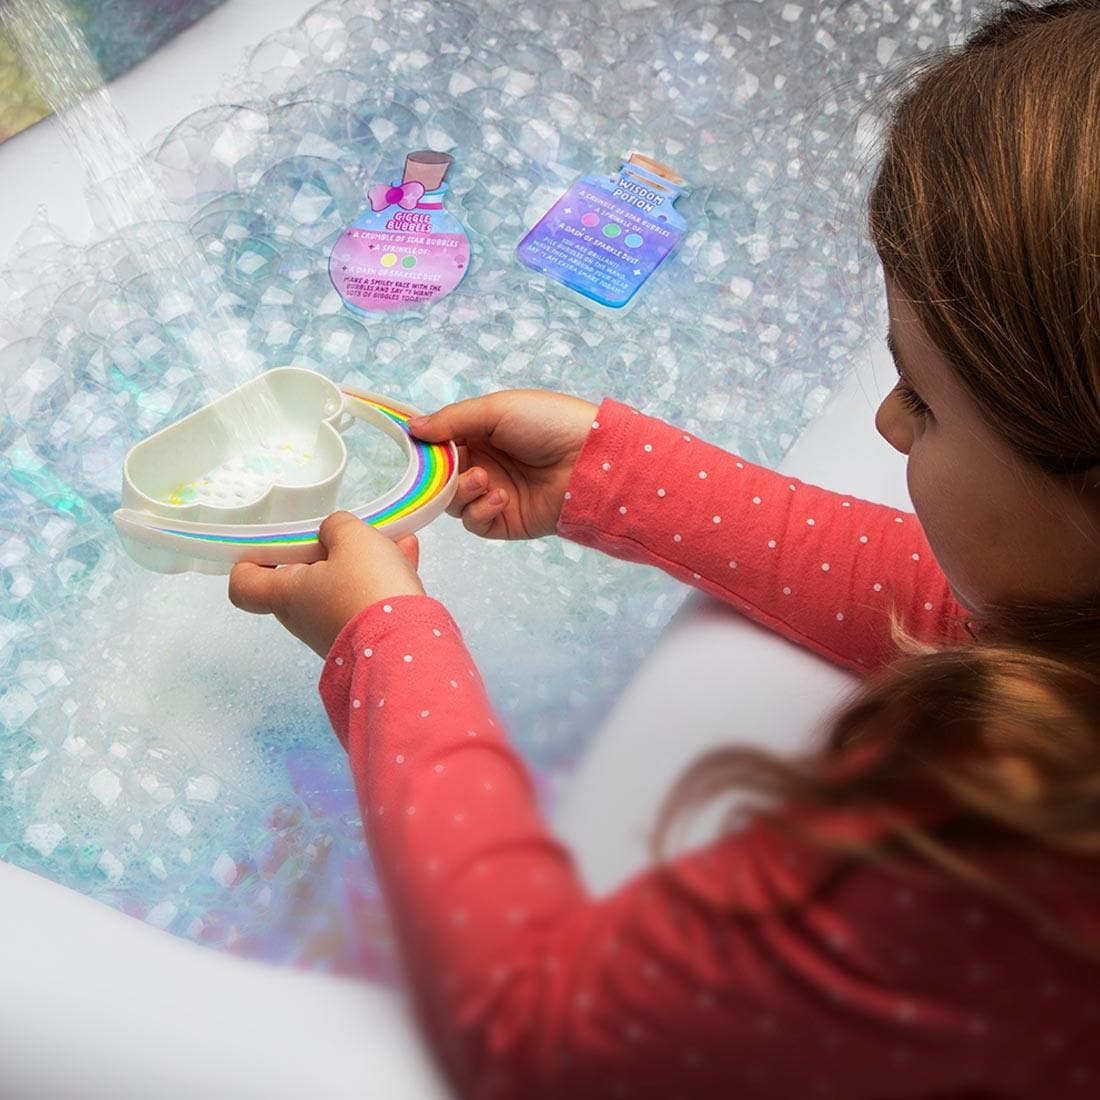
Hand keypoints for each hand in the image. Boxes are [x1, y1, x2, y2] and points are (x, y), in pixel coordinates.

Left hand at [228, 512, 424, 657]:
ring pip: (342, 586)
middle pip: (303, 577)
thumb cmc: (369, 591)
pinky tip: (407, 552)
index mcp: (287, 594)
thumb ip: (337, 526)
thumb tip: (333, 532)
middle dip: (328, 550)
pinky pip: (368, 599)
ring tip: (392, 539)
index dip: (252, 560)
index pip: (245, 584)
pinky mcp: (365, 637)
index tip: (271, 544)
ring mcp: (334, 630)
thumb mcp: (352, 538)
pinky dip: (384, 576)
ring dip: (364, 560)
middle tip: (349, 534)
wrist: (408, 646)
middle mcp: (304, 617)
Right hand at [408, 389, 597, 538]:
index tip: (416, 445)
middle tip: (453, 467)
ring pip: (452, 502)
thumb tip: (412, 428)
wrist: (591, 460)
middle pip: (440, 477)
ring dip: (461, 491)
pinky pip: (475, 522)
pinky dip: (480, 510)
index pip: (439, 444)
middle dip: (441, 473)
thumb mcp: (496, 409)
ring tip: (484, 480)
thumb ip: (451, 420)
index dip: (426, 447)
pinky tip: (501, 497)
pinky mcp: (505, 521)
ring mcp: (493, 493)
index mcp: (481, 434)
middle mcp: (484, 463)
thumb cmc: (549, 423)